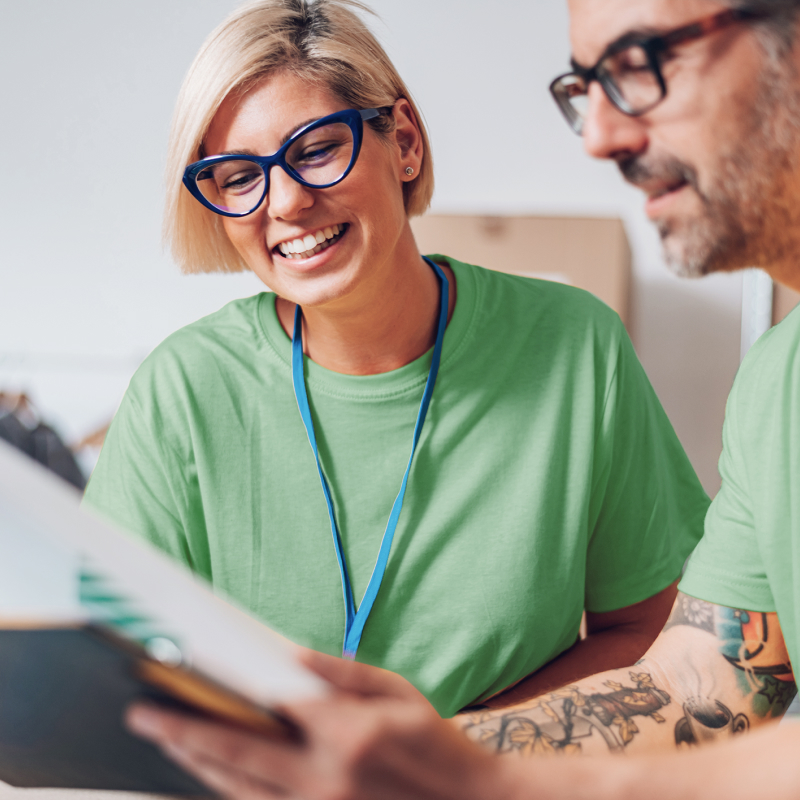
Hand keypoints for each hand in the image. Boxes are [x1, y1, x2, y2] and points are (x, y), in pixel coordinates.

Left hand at [126, 649, 519, 799]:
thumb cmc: (435, 742)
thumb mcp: (396, 690)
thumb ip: (340, 672)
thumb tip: (287, 656)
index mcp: (349, 734)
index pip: (268, 710)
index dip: (217, 699)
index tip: (177, 686)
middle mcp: (326, 779)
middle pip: (238, 757)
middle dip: (184, 735)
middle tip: (145, 718)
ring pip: (241, 791)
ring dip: (197, 766)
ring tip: (166, 742)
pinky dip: (230, 792)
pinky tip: (210, 775)